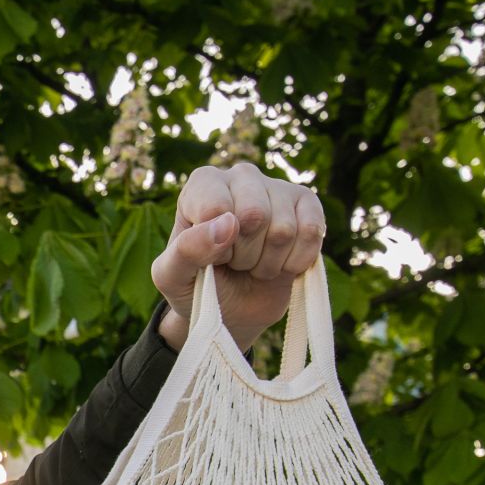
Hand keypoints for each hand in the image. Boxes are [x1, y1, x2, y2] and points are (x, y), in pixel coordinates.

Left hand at [152, 163, 327, 352]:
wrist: (231, 308)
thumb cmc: (196, 285)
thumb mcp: (172, 277)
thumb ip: (185, 250)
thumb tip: (227, 224)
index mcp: (203, 184)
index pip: (216, 207)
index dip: (215, 245)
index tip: (209, 255)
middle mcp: (242, 176)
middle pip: (255, 215)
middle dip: (243, 254)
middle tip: (233, 261)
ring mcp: (278, 188)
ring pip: (284, 230)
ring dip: (267, 262)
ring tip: (253, 263)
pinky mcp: (308, 206)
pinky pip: (312, 234)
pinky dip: (294, 263)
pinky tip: (279, 263)